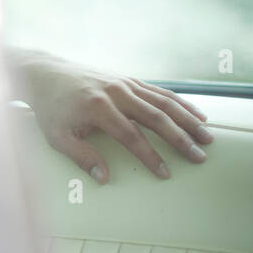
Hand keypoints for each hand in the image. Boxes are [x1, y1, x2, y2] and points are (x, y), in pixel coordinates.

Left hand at [11, 49, 212, 183]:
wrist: (45, 73)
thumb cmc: (50, 108)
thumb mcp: (56, 136)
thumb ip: (81, 157)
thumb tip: (105, 178)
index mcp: (98, 108)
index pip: (131, 136)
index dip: (150, 156)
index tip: (166, 173)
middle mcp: (116, 93)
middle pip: (156, 117)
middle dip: (180, 139)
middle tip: (200, 157)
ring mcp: (125, 84)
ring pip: (164, 102)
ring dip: (188, 120)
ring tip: (207, 137)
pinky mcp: (129, 80)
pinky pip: (160, 92)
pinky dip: (181, 104)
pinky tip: (198, 115)